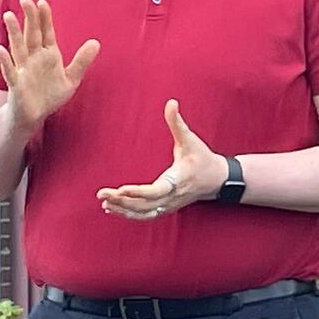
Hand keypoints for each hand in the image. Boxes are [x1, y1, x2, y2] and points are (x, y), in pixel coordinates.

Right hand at [0, 0, 99, 134]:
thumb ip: (82, 61)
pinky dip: (3, 60)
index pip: (46, 33)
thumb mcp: (72, 78)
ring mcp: (23, 70)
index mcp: (48, 55)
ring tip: (9, 16)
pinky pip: (9, 70)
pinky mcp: (16, 84)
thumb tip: (96, 42)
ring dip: (13, 32)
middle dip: (29, 18)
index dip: (44, 19)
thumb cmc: (50, 96)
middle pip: (31, 35)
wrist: (35, 116)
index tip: (43, 2)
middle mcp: (34, 59)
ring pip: (18, 48)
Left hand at [97, 100, 229, 220]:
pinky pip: (147, 216)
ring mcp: (170, 205)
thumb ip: (177, 122)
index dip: (139, 192)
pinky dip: (130, 215)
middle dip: (122, 201)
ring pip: (144, 213)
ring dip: (124, 210)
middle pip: (145, 205)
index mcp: (178, 179)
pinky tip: (114, 209)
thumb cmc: (203, 157)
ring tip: (105, 203)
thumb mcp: (190, 139)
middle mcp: (173, 196)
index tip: (120, 189)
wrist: (217, 179)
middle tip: (101, 194)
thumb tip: (171, 102)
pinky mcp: (167, 208)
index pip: (156, 191)